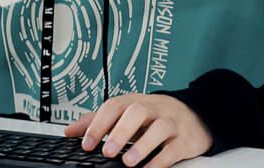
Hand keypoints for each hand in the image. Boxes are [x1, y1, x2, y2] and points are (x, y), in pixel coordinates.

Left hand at [66, 94, 211, 167]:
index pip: (114, 106)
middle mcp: (153, 109)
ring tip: (128, 162)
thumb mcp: (125, 113)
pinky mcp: (184, 139)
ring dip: (143, 145)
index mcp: (134, 102)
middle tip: (107, 151)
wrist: (193, 114)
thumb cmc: (152, 116)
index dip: (98, 124)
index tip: (87, 144)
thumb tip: (69, 131)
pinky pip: (174, 148)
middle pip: (138, 111)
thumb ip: (97, 121)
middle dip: (121, 131)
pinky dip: (160, 160)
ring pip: (160, 127)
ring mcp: (170, 123)